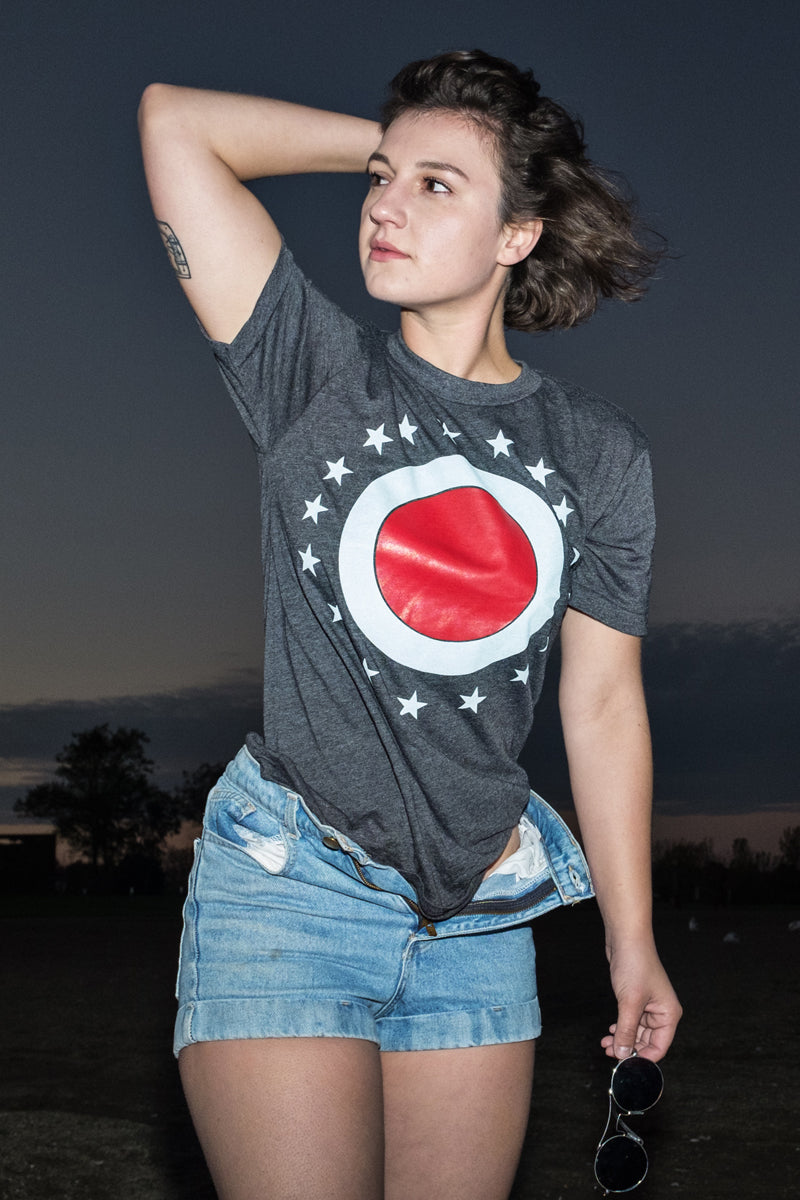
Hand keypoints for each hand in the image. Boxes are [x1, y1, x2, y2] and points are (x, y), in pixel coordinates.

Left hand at [602, 943, 681, 1061]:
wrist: (626, 938)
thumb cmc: (635, 964)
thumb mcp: (629, 1003)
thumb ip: (626, 1031)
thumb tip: (621, 1055)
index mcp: (669, 1014)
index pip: (659, 1047)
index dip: (643, 1059)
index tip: (625, 1065)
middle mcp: (661, 1012)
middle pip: (647, 1042)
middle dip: (629, 1049)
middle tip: (610, 1052)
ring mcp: (648, 1005)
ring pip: (637, 1032)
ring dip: (622, 1039)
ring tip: (606, 1043)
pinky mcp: (636, 999)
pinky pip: (630, 1021)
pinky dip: (620, 1028)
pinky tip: (610, 1031)